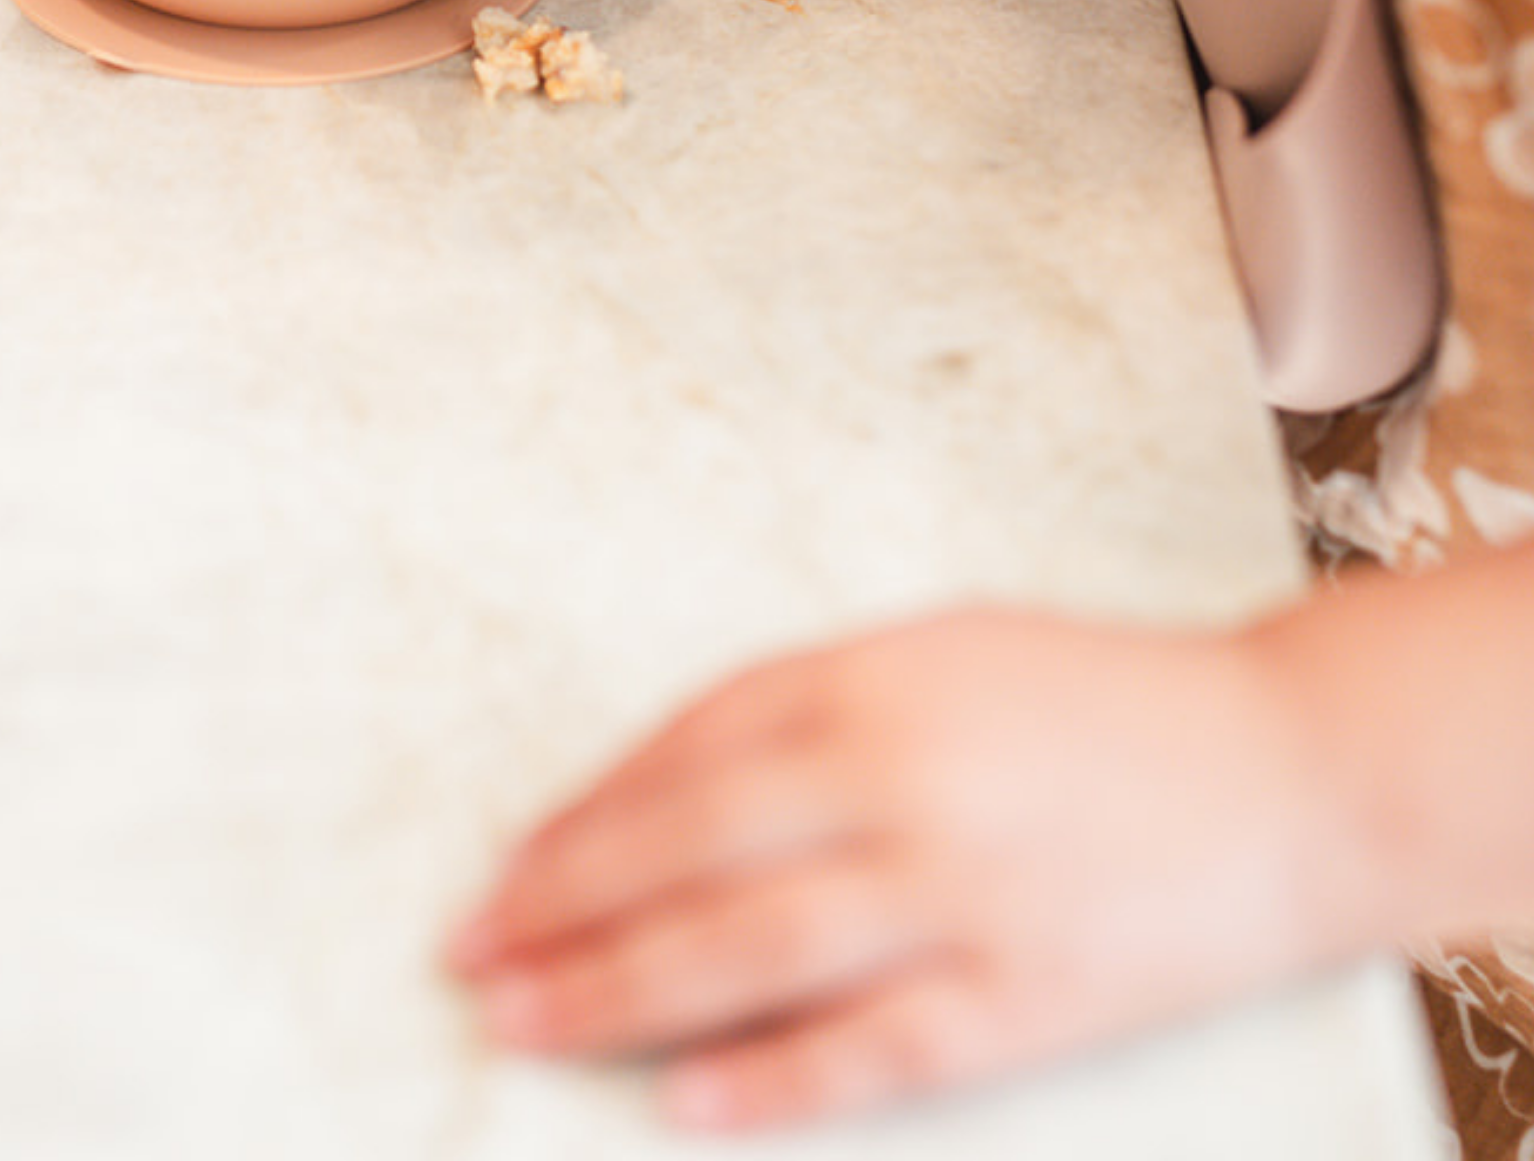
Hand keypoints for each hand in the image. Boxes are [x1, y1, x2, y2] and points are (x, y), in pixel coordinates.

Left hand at [443, 605, 1371, 1132]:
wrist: (1285, 770)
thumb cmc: (1086, 698)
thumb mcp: (932, 650)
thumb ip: (798, 705)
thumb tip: (649, 786)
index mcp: (864, 678)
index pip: (677, 755)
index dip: (578, 818)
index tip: (501, 870)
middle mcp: (897, 776)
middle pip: (685, 851)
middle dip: (560, 907)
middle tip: (466, 956)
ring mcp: (961, 892)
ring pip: (750, 951)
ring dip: (619, 991)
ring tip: (523, 1021)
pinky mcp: (1027, 996)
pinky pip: (876, 1049)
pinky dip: (773, 1079)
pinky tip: (682, 1102)